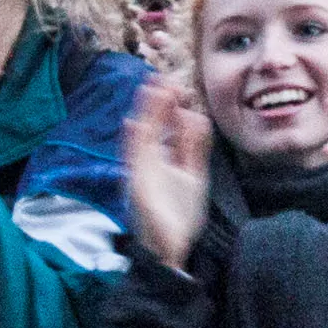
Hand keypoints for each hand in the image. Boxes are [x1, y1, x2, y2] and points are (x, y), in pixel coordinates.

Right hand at [123, 74, 209, 269]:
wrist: (170, 249)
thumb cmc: (179, 215)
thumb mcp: (193, 174)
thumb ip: (194, 147)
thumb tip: (196, 116)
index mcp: (163, 159)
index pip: (165, 126)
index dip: (169, 106)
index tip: (178, 86)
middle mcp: (150, 162)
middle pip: (152, 126)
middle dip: (157, 102)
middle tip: (164, 77)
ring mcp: (141, 172)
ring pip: (141, 135)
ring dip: (145, 113)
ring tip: (151, 88)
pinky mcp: (136, 185)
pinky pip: (132, 159)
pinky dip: (132, 141)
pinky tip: (134, 122)